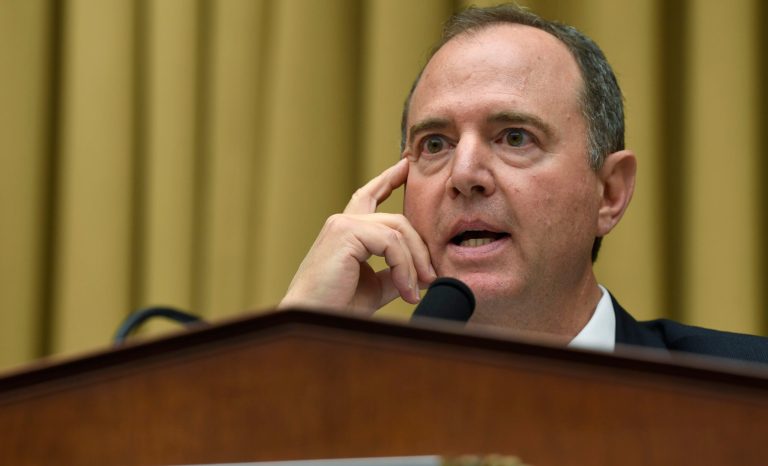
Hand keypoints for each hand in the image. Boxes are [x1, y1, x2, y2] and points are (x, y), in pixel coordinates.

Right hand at [279, 158, 436, 313]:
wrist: (314, 321)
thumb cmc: (337, 308)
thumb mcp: (375, 287)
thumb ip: (395, 273)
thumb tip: (426, 272)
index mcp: (346, 232)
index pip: (369, 196)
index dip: (388, 179)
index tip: (405, 166)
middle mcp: (343, 222)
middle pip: (397, 220)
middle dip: (420, 247)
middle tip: (432, 278)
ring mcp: (342, 224)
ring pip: (398, 230)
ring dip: (414, 262)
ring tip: (416, 291)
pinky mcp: (345, 233)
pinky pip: (391, 242)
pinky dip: (404, 267)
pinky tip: (406, 290)